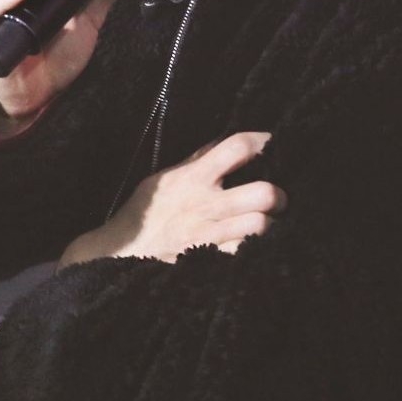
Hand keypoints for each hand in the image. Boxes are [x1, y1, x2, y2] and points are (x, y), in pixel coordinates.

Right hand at [62, 131, 284, 264]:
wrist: (123, 250)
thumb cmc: (145, 211)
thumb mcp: (165, 177)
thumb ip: (196, 161)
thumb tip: (223, 143)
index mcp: (195, 177)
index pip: (237, 148)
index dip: (262, 141)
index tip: (272, 143)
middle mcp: (207, 204)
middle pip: (263, 193)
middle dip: (278, 194)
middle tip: (277, 198)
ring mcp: (212, 234)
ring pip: (261, 226)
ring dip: (269, 224)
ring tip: (267, 222)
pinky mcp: (212, 259)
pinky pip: (246, 252)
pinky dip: (255, 248)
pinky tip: (253, 243)